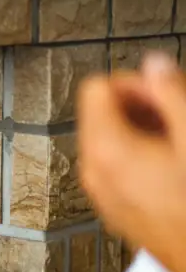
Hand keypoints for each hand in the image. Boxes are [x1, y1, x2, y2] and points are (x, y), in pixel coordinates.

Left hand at [78, 52, 185, 271]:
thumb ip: (171, 94)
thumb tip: (154, 65)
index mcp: (106, 149)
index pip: (96, 88)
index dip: (134, 84)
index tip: (164, 92)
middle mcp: (94, 171)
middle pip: (101, 113)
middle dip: (141, 106)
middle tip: (178, 116)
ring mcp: (101, 191)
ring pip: (110, 139)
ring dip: (144, 130)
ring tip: (179, 142)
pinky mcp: (115, 206)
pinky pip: (117, 166)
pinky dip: (141, 155)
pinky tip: (174, 165)